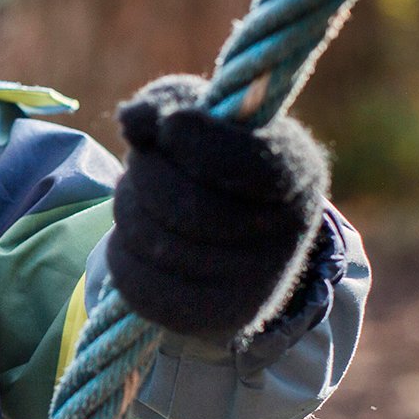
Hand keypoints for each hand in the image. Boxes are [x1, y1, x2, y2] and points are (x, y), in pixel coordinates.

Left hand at [107, 73, 328, 341]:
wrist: (243, 238)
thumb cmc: (217, 159)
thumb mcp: (204, 116)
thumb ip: (169, 100)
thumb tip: (134, 120)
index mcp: (296, 171)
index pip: (238, 157)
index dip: (191, 138)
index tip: (170, 127)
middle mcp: (287, 232)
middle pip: (183, 203)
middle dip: (144, 175)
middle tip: (143, 164)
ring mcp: (255, 282)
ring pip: (153, 242)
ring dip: (128, 209)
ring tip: (142, 200)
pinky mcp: (216, 318)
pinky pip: (140, 284)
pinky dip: (122, 253)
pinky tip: (137, 240)